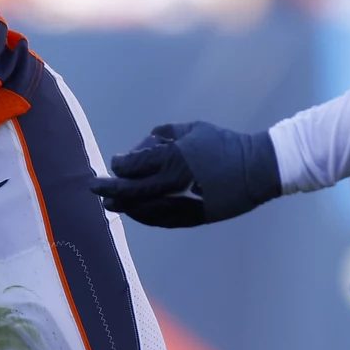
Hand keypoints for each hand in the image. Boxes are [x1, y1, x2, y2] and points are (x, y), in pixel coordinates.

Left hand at [92, 121, 281, 227]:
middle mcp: (173, 182)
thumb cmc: (223, 144)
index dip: (119, 165)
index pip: (132, 165)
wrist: (257, 170)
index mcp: (173, 157)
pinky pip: (160, 220)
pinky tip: (135, 213)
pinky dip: (144, 217)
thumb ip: (163, 133)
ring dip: (123, 206)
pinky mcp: (192, 217)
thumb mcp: (193, 128)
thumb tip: (141, 146)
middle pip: (129, 190)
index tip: (116, 163)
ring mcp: (182, 203)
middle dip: (108, 189)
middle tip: (92, 188)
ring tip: (110, 204)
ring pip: (142, 209)